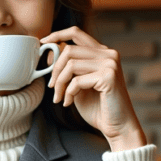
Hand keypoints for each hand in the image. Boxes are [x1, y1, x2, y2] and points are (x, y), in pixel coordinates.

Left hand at [41, 27, 146, 151]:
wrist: (117, 127)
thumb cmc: (98, 107)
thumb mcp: (79, 84)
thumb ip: (69, 68)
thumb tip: (50, 52)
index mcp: (102, 52)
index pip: (76, 33)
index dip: (57, 35)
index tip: (43, 43)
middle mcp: (108, 54)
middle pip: (69, 50)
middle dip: (55, 69)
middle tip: (52, 87)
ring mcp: (110, 64)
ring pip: (71, 65)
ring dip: (60, 83)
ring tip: (59, 97)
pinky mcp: (109, 76)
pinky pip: (77, 81)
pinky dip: (69, 93)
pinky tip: (69, 103)